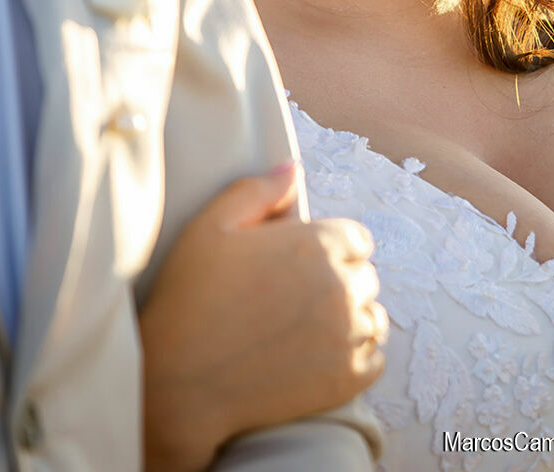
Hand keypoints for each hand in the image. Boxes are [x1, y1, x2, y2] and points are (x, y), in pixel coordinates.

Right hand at [139, 162, 388, 471]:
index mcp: (318, 243)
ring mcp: (348, 334)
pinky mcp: (347, 378)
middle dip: (339, 283)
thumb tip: (293, 171)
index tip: (300, 267)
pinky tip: (319, 359)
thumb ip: (257, 192)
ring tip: (308, 332)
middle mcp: (342, 285)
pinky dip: (356, 359)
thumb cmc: (188, 299)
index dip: (330, 250)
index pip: (357, 239)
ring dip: (350, 320)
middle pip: (366, 277)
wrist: (177, 382)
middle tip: (295, 302)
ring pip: (372, 317)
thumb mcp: (210, 227)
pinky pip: (376, 359)